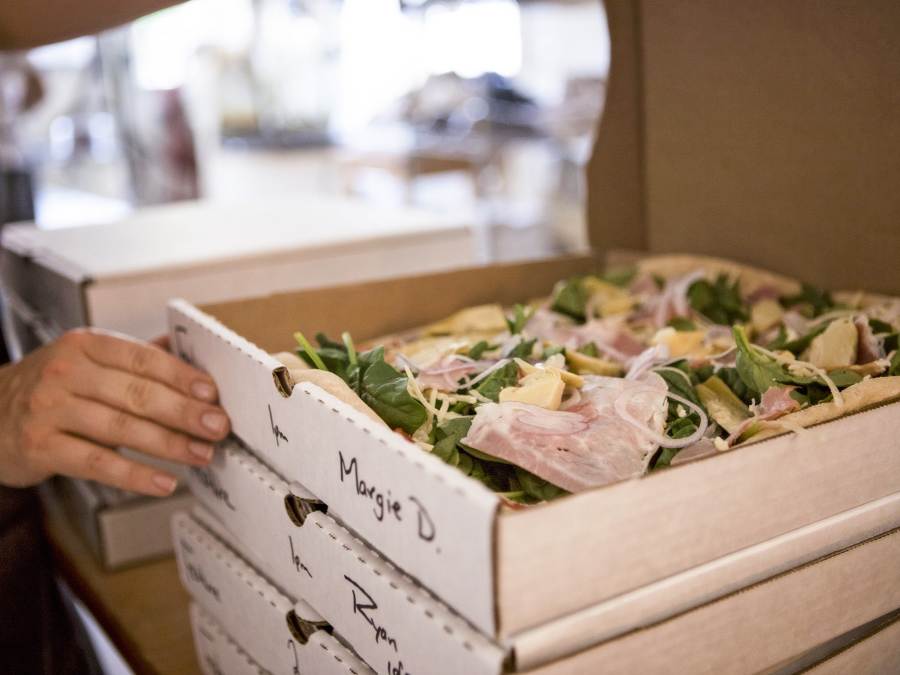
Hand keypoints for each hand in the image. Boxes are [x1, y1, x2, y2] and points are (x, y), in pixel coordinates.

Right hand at [0, 328, 229, 495]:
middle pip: (137, 393)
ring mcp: (50, 409)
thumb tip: (188, 348)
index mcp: (85, 344)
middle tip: (218, 426)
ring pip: (121, 428)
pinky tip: (164, 481)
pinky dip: (134, 475)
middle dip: (184, 412)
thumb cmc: (53, 387)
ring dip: (168, 444)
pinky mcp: (40, 447)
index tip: (212, 393)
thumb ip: (137, 357)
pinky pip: (97, 463)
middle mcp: (65, 372)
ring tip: (201, 454)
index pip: (142, 357)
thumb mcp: (88, 360)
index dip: (181, 375)